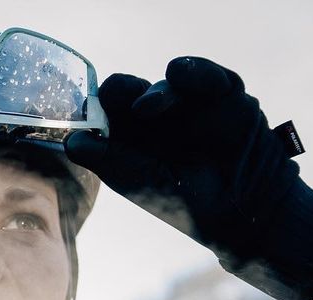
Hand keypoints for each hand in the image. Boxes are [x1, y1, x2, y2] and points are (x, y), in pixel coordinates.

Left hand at [66, 57, 312, 299]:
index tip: (92, 113)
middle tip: (123, 106)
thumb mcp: (137, 181)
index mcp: (133, 137)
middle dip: (124, 91)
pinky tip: (186, 82)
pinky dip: (196, 75)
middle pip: (134, 87)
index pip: (108, 108)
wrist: (242, 211)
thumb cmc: (184, 203)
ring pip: (170, 79)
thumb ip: (105, 158)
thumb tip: (70, 140)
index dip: (98, 106)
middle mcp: (159, 118)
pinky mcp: (225, 95)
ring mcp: (192, 105)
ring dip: (161, 90)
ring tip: (151, 108)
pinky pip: (206, 75)